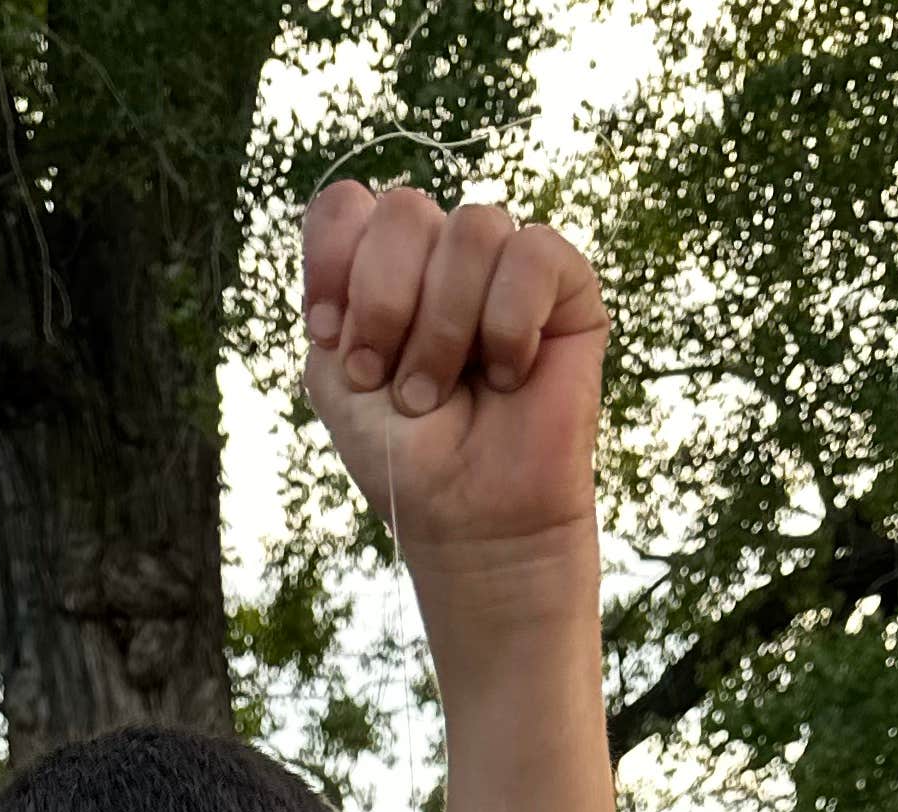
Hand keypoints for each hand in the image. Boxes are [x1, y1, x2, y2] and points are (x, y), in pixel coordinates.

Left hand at [300, 185, 603, 577]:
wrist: (473, 521)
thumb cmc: (408, 457)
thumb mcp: (337, 378)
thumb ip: (335, 293)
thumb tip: (368, 220)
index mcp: (380, 269)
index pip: (346, 206)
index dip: (333, 260)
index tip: (332, 338)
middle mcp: (441, 256)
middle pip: (404, 209)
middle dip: (386, 303)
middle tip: (397, 383)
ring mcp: (503, 265)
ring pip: (473, 228)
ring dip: (446, 328)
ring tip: (445, 391)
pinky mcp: (566, 285)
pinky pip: (534, 254)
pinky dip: (509, 324)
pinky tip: (508, 376)